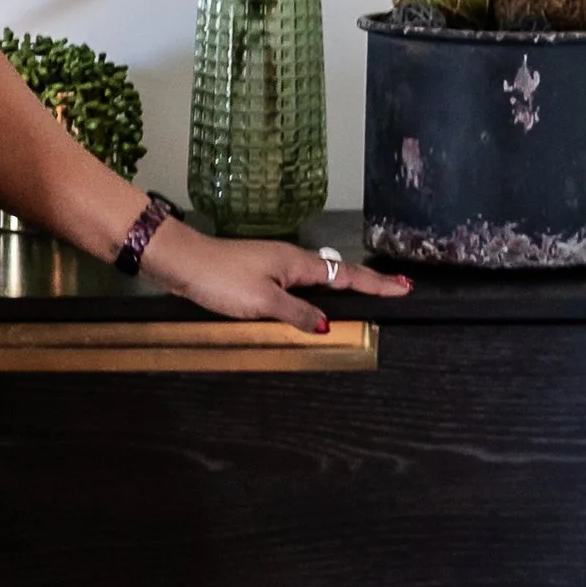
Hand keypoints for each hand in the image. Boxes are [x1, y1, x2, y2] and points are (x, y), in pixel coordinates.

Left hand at [140, 218, 409, 333]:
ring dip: (343, 286)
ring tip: (368, 295)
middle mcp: (289, 261)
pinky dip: (317, 293)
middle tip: (396, 290)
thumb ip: (296, 313)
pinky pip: (298, 285)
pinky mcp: (258, 275)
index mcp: (296, 264)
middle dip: (367, 282)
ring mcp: (273, 267)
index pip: (345, 275)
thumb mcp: (261, 301)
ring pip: (317, 279)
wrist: (181, 262)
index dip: (375, 283)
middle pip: (336, 273)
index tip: (404, 286)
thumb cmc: (220, 278)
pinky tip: (315, 303)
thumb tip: (327, 325)